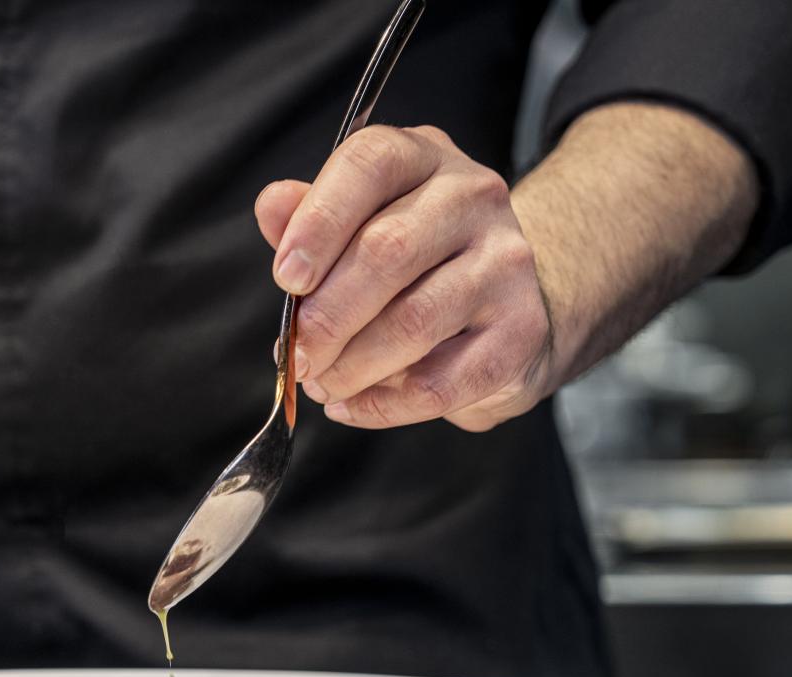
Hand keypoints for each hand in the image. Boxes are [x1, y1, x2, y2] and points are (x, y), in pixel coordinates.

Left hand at [255, 126, 552, 431]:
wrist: (505, 307)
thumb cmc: (412, 263)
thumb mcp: (357, 224)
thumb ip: (309, 218)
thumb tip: (271, 206)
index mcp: (424, 157)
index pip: (371, 163)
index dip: (319, 221)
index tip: (286, 277)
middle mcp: (474, 198)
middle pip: (388, 250)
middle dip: (326, 315)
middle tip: (297, 355)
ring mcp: (507, 263)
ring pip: (413, 322)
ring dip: (349, 365)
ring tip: (319, 382)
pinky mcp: (520, 333)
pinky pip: (437, 382)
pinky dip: (379, 405)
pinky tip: (348, 404)